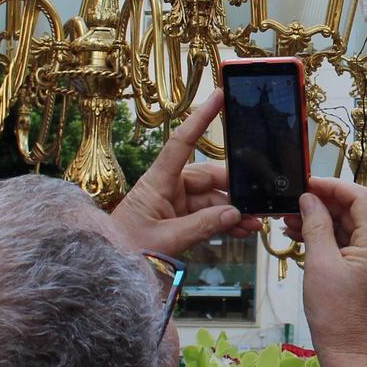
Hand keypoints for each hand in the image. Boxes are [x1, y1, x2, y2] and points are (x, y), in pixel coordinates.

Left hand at [110, 91, 261, 258]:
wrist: (107, 270)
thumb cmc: (126, 250)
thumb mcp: (166, 239)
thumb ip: (202, 226)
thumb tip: (235, 213)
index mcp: (157, 182)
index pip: (182, 143)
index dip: (201, 118)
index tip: (218, 96)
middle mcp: (167, 188)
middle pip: (207, 176)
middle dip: (234, 188)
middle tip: (258, 200)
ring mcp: (173, 205)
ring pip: (212, 199)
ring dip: (234, 210)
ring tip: (255, 223)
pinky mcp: (177, 221)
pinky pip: (208, 216)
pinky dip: (225, 222)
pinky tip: (241, 229)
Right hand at [294, 177, 366, 357]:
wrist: (343, 348)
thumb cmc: (333, 311)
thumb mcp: (319, 263)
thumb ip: (316, 225)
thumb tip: (309, 199)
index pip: (361, 198)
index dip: (334, 186)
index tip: (307, 183)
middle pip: (354, 211)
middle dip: (322, 204)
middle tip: (292, 202)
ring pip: (347, 226)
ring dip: (320, 220)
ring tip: (288, 219)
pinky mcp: (364, 268)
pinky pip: (345, 243)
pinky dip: (324, 236)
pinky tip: (299, 234)